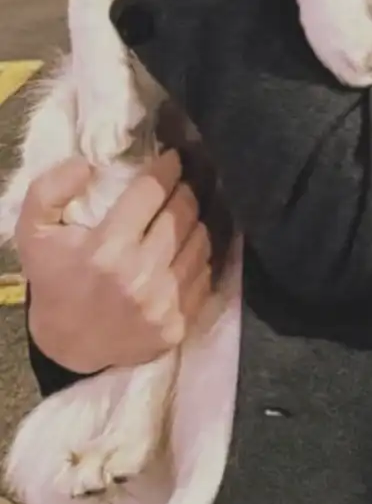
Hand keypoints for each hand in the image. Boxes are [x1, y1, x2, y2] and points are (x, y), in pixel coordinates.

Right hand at [19, 151, 212, 374]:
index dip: (167, 167)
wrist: (67, 346)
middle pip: (184, 211)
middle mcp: (141, 274)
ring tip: (185, 213)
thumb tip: (86, 165)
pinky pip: (206, 274)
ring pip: (202, 239)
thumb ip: (49, 190)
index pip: (154, 190)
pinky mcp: (179, 323)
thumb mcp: (33, 231)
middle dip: (185, 190)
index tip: (173, 158)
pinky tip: (187, 248)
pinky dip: (200, 256)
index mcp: (108, 248)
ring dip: (196, 221)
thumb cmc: (54, 280)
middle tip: (181, 183)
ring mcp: (164, 302)